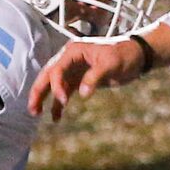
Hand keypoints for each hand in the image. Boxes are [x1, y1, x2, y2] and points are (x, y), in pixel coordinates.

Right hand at [29, 24, 169, 120]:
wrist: (136, 56)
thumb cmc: (124, 55)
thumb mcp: (111, 64)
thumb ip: (95, 77)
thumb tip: (83, 93)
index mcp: (73, 51)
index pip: (57, 68)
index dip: (56, 85)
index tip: (62, 100)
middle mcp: (69, 59)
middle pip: (48, 75)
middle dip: (38, 91)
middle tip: (32, 109)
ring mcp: (73, 70)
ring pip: (53, 85)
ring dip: (44, 98)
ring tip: (36, 113)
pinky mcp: (79, 80)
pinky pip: (65, 92)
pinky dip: (59, 104)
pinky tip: (56, 118)